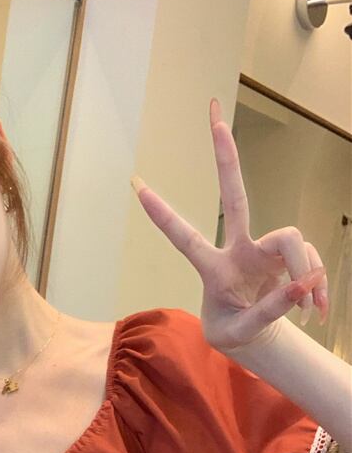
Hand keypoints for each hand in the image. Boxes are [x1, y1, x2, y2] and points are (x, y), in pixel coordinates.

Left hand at [130, 97, 328, 352]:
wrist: (255, 338)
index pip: (184, 237)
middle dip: (226, 158)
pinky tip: (316, 313)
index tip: (136, 186)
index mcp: (212, 268)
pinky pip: (311, 263)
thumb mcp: (241, 332)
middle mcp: (237, 249)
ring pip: (293, 241)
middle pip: (235, 197)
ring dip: (306, 275)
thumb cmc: (233, 331)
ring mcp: (263, 249)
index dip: (163, 216)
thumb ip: (268, 310)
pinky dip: (316, 287)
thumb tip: (303, 283)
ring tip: (309, 313)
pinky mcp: (288, 257)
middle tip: (214, 114)